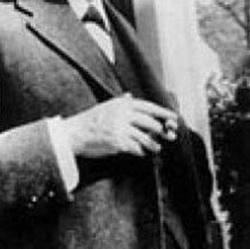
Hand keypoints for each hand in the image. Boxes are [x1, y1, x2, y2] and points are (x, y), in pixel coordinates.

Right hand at [62, 93, 177, 157]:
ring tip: (157, 148)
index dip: (163, 112)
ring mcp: (121, 128)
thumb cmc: (91, 121)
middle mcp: (123, 114)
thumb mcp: (106, 106)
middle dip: (161, 130)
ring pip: (144, 137)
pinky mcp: (118, 142)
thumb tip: (131, 96)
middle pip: (150, 122)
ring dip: (153, 144)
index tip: (174, 117)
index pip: (148, 106)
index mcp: (122, 104)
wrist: (75, 133)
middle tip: (169, 135)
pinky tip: (141, 152)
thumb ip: (121, 102)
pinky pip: (135, 148)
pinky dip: (139, 151)